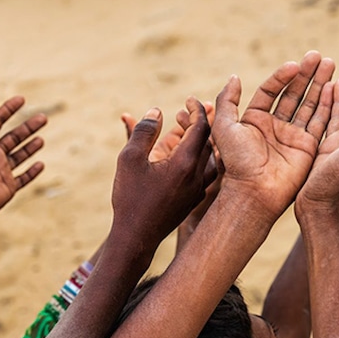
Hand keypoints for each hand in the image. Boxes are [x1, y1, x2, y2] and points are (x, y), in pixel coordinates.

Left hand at [0, 94, 45, 227]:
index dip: (7, 107)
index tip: (21, 98)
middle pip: (13, 136)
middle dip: (28, 127)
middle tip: (43, 117)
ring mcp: (0, 170)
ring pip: (19, 155)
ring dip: (31, 147)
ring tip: (42, 139)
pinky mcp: (7, 186)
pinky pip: (22, 178)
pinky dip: (32, 172)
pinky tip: (41, 165)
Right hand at [111, 97, 212, 249]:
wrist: (136, 237)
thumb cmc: (130, 197)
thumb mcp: (130, 158)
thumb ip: (144, 131)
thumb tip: (157, 111)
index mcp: (185, 162)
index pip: (201, 128)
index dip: (196, 110)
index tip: (189, 100)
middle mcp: (198, 175)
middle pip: (209, 141)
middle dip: (201, 122)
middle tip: (190, 110)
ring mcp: (198, 190)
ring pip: (209, 158)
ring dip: (201, 141)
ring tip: (189, 131)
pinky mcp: (193, 200)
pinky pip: (204, 173)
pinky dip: (200, 158)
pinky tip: (190, 156)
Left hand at [212, 51, 334, 219]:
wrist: (254, 192)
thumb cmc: (237, 161)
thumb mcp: (224, 127)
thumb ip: (227, 101)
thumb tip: (234, 77)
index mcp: (254, 120)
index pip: (270, 91)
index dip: (282, 76)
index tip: (295, 64)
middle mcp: (274, 126)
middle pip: (292, 94)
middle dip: (306, 74)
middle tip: (318, 56)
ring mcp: (292, 136)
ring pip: (308, 104)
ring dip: (319, 84)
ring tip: (331, 63)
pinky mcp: (308, 147)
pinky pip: (320, 121)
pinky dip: (328, 104)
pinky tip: (336, 86)